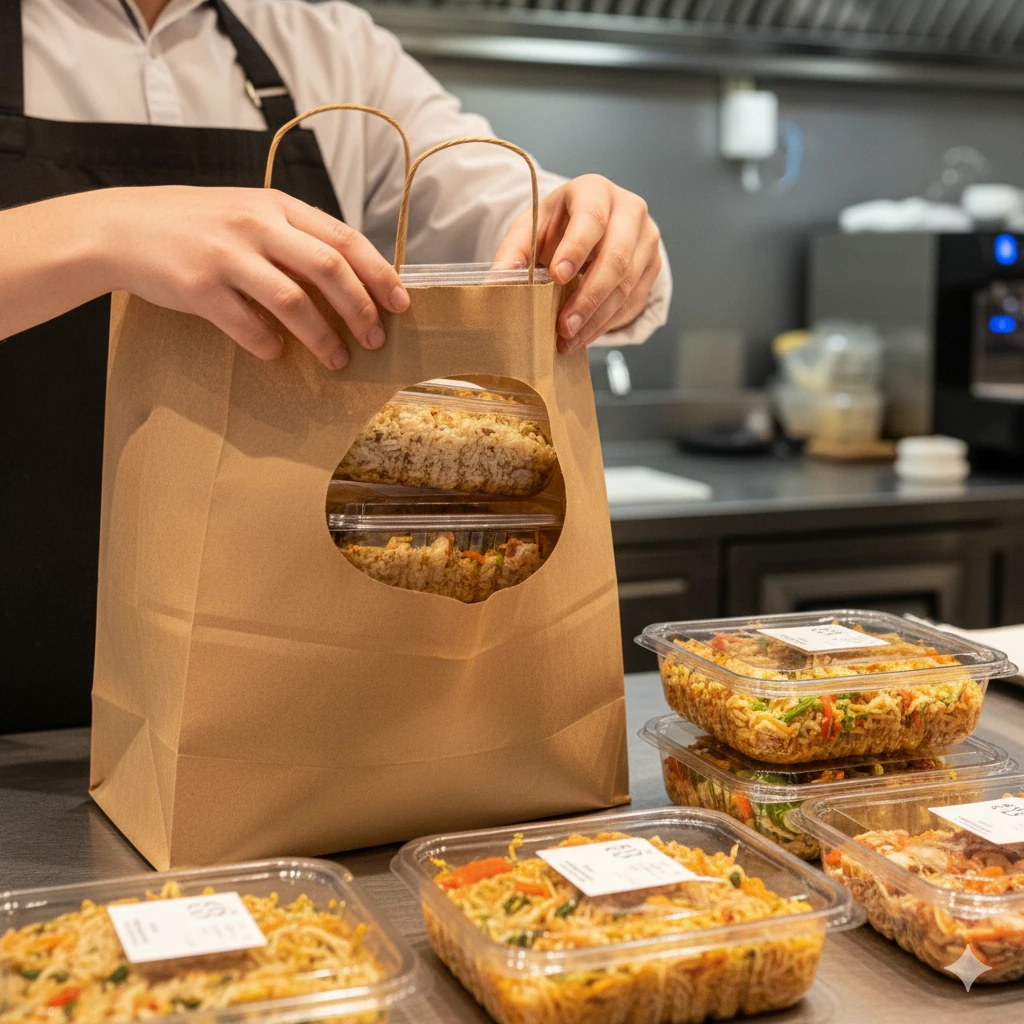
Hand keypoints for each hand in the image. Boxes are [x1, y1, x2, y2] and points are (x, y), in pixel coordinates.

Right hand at [96, 186, 408, 368]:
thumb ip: (293, 236)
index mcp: (277, 205)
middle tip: (375, 339)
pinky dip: (269, 345)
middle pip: (330, 269)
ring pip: (294, 301)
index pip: (344, 239)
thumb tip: (348, 277)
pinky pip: (248, 326)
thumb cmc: (195, 224)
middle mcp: (256, 225)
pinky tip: (276, 354)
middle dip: (361, 310)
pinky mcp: (199, 288)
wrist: (121, 226)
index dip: (379, 274)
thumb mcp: (249, 212)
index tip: (400, 304)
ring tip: (338, 360)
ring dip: (323, 337)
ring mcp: (227, 255)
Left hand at [494, 174, 660, 352]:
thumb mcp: (530, 230)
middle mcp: (629, 210)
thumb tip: (495, 286)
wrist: (591, 225)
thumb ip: (512, 255)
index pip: (591, 218)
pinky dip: (608, 323)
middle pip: (616, 257)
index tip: (558, 277)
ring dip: (597, 318)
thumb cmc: (558, 226)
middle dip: (588, 297)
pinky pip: (634, 300)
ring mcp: (646, 239)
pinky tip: (585, 335)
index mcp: (595, 191)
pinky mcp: (653, 265)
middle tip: (564, 327)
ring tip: (570, 339)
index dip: (576, 249)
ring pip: (627, 285)